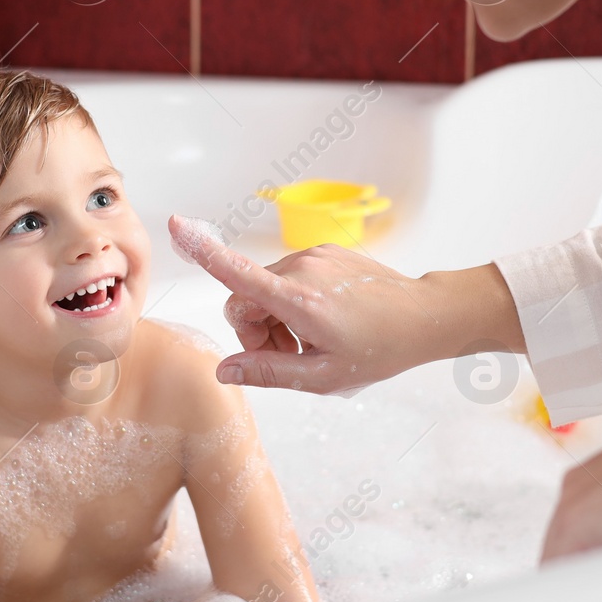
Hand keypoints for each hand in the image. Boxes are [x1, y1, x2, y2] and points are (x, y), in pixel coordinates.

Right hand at [167, 215, 522, 392]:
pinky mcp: (325, 252)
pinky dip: (293, 303)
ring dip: (275, 319)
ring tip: (311, 344)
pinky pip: (289, 279)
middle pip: (245, 299)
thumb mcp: (323, 377)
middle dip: (254, 331)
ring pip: (266, 290)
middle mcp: (301, 269)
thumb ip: (269, 373)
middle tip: (289, 359)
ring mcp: (314, 256)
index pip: (238, 274)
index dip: (203, 251)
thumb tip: (224, 371)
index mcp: (298, 300)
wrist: (426, 317)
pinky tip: (324, 324)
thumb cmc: (379, 351)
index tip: (175, 224)